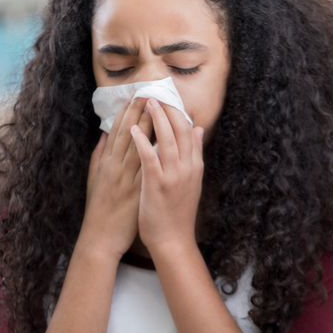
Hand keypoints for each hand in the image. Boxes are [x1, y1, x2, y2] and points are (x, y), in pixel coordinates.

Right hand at [79, 96, 153, 260]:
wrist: (100, 237)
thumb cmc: (98, 210)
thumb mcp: (94, 178)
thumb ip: (99, 156)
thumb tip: (105, 136)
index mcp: (105, 163)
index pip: (117, 132)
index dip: (127, 112)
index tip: (136, 95)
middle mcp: (115, 168)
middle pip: (129, 134)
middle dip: (139, 112)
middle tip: (150, 91)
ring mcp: (126, 179)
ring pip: (139, 146)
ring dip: (149, 126)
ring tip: (158, 107)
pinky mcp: (137, 191)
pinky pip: (149, 167)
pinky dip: (156, 153)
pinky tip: (165, 140)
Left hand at [131, 98, 203, 253]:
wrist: (173, 241)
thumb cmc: (177, 212)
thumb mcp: (192, 180)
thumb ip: (195, 153)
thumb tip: (198, 129)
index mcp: (194, 166)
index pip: (189, 130)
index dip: (178, 110)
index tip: (168, 94)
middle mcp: (187, 168)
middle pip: (180, 130)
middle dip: (168, 108)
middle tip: (156, 90)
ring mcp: (173, 176)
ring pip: (167, 139)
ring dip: (156, 118)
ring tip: (147, 101)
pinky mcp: (158, 185)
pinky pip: (150, 158)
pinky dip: (142, 142)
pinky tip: (133, 129)